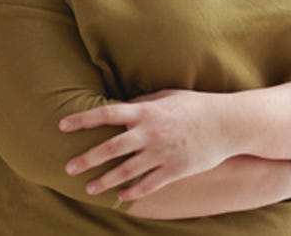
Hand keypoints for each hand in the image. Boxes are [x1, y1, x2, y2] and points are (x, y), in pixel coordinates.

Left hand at [59, 89, 234, 200]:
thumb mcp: (168, 96)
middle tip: (67, 168)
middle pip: (110, 148)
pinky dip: (132, 191)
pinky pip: (148, 184)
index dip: (83, 120)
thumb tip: (123, 107)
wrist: (228, 123)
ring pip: (125, 170)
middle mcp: (150, 133)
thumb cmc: (197, 105)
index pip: (107, 114)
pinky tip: (121, 195)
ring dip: (104, 181)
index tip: (62, 126)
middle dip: (86, 159)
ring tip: (89, 187)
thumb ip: (144, 101)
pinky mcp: (174, 170)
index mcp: (146, 111)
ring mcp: (162, 153)